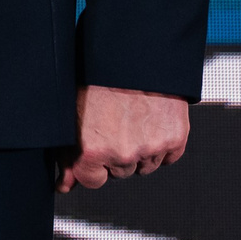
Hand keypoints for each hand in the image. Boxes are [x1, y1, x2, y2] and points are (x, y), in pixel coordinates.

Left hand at [59, 85, 191, 191]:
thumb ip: (68, 156)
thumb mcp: (72, 116)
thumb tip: (65, 185)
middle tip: (114, 124)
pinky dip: (162, 144)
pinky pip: (169, 157)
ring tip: (131, 119)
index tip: (95, 146)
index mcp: (92, 150)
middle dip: (116, 153)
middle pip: (120, 172)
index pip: (92, 180)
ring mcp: (151, 148)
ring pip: (145, 166)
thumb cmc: (97, 78)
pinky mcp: (175, 138)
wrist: (131, 54)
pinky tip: (150, 122)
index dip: (92, 162)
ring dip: (140, 150)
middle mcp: (123, 153)